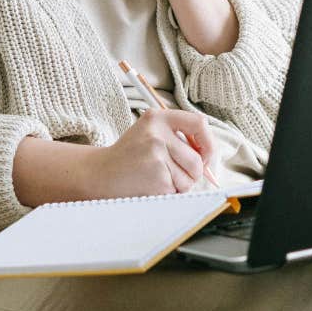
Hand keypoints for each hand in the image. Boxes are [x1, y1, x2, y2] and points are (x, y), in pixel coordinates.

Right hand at [85, 108, 215, 198]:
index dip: (208, 143)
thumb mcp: (150, 133)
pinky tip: (151, 185)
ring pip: (190, 178)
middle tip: (172, 172)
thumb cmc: (130, 156)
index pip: (199, 123)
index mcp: (158, 118)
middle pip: (197, 159)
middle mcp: (157, 134)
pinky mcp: (157, 177)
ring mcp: (156, 155)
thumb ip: (178, 137)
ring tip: (158, 177)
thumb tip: (210, 157)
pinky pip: (178, 190)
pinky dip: (169, 192)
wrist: (101, 173)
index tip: (204, 155)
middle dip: (192, 173)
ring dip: (179, 184)